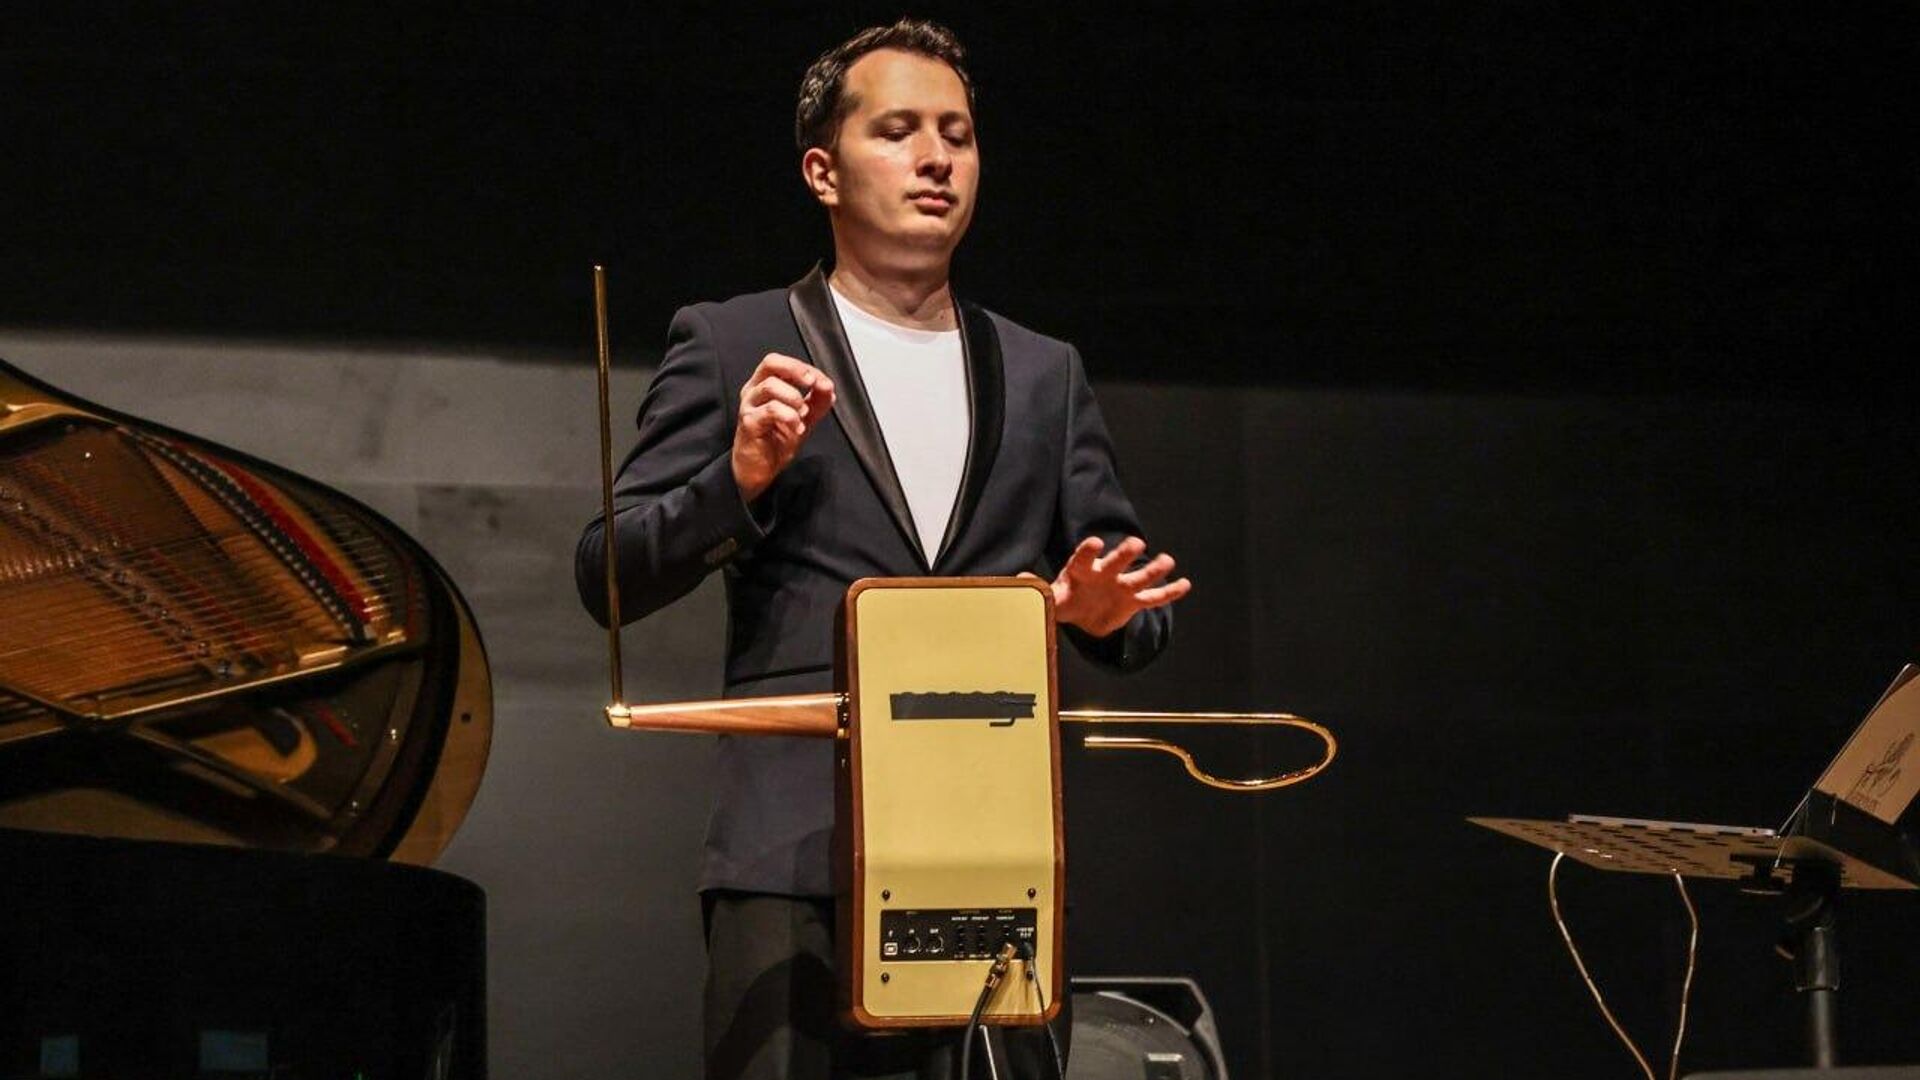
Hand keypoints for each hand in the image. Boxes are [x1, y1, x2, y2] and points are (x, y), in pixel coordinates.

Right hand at [732, 353, 835, 502]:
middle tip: (812, 383)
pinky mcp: (748, 423)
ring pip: (771, 386)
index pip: (783, 363)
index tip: (822, 382)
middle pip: (771, 362)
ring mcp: (749, 406)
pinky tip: (796, 428)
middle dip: (796, 370)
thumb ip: (817, 401)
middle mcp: (753, 390)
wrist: (760, 469)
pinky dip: (790, 417)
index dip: (805, 368)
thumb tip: (828, 386)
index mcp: (764, 384)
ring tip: (802, 415)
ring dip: (794, 398)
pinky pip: (771, 410)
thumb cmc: (776, 440)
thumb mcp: (803, 417)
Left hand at [1031, 535, 1190, 637]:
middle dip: (1125, 554)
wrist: (1083, 613)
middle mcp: (1104, 573)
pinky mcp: (1133, 601)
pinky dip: (1168, 592)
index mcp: (1081, 570)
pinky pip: (1153, 597)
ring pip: (1139, 577)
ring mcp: (1121, 586)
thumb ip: (1038, 590)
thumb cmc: (1065, 599)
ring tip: (1167, 561)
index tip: (1094, 542)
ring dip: (1153, 570)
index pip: (1083, 557)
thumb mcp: (1049, 598)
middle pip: (1115, 562)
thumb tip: (1018, 579)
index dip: (1088, 550)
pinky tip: (1184, 584)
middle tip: (1136, 544)